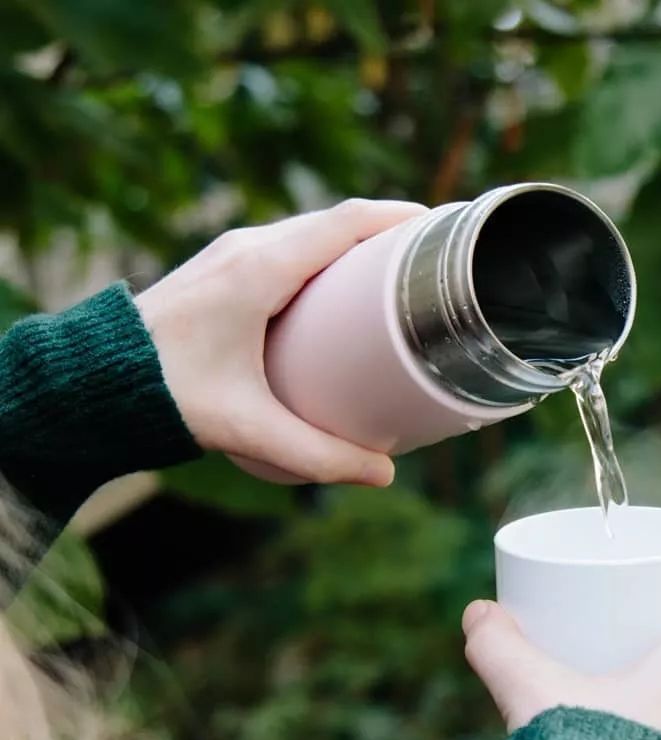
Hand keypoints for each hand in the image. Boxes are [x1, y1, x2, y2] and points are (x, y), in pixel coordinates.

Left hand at [136, 199, 425, 486]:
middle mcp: (246, 247)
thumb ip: (319, 455)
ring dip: (356, 244)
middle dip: (388, 233)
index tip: (442, 228)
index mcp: (258, 268)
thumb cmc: (164, 395)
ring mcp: (231, 253)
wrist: (94, 381)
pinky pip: (289, 247)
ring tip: (399, 274)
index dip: (398, 218)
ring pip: (310, 233)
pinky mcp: (222, 268)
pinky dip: (326, 257)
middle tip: (433, 261)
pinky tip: (342, 291)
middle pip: (334, 222)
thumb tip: (383, 475)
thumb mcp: (249, 428)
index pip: (344, 222)